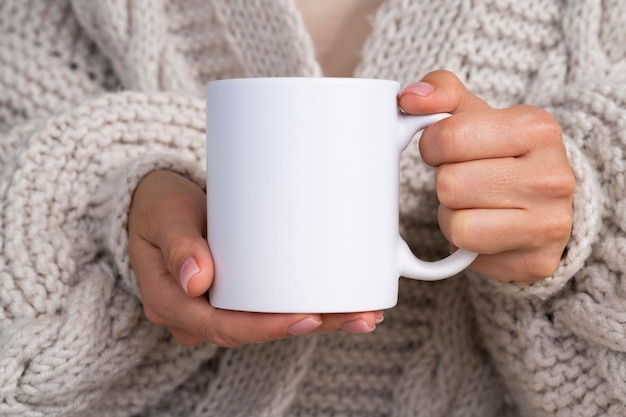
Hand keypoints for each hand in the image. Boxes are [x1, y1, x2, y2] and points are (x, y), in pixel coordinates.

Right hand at [128, 170, 381, 346]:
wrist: (159, 203)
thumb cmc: (158, 206)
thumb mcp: (163, 217)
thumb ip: (178, 245)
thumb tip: (198, 280)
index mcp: (173, 303)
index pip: (224, 327)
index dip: (268, 328)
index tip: (309, 318)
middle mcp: (198, 314)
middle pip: (257, 330)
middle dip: (310, 326)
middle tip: (359, 317)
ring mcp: (219, 305)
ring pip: (270, 322)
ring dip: (319, 320)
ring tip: (364, 313)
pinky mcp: (238, 293)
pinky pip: (271, 307)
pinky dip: (307, 305)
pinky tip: (342, 303)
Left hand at [398, 70, 574, 283]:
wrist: (542, 204)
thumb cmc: (499, 154)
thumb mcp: (475, 114)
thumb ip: (441, 92)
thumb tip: (410, 98)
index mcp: (537, 128)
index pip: (449, 137)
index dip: (432, 146)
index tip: (445, 150)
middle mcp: (552, 176)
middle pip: (450, 184)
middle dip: (445, 182)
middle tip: (466, 180)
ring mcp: (548, 224)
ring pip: (456, 222)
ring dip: (451, 214)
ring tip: (474, 205)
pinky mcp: (534, 261)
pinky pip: (467, 251)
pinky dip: (462, 241)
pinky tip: (482, 229)